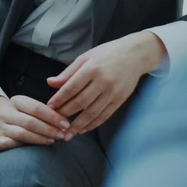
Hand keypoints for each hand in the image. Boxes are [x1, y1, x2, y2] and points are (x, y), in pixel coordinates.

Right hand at [0, 94, 71, 151]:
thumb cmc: (20, 113)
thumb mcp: (29, 106)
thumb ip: (44, 111)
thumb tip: (65, 122)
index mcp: (16, 101)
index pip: (36, 108)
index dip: (53, 117)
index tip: (66, 124)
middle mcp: (7, 113)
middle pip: (30, 122)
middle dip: (49, 129)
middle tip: (63, 135)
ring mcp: (1, 126)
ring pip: (21, 134)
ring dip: (40, 139)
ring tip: (52, 141)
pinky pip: (9, 144)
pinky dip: (21, 146)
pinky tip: (33, 150)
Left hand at [46, 31, 165, 135]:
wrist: (135, 55)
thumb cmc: (107, 53)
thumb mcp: (86, 57)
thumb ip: (68, 72)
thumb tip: (51, 83)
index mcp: (91, 68)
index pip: (72, 87)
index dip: (60, 98)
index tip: (50, 107)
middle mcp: (102, 82)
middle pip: (81, 101)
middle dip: (66, 113)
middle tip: (55, 121)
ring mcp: (113, 92)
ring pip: (93, 112)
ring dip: (79, 124)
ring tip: (68, 133)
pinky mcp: (120, 100)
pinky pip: (105, 115)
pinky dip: (93, 124)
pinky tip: (84, 129)